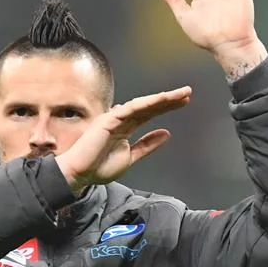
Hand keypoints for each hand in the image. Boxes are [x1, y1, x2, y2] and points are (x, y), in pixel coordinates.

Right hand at [56, 87, 191, 191]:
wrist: (80, 174)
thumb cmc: (99, 167)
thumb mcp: (131, 156)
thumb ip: (147, 145)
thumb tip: (166, 133)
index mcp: (126, 127)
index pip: (149, 114)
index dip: (166, 107)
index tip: (184, 102)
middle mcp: (121, 119)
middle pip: (149, 106)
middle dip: (169, 99)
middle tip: (187, 92)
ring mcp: (115, 117)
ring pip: (142, 104)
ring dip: (162, 98)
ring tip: (180, 94)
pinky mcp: (108, 119)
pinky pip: (130, 108)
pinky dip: (146, 103)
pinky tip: (161, 99)